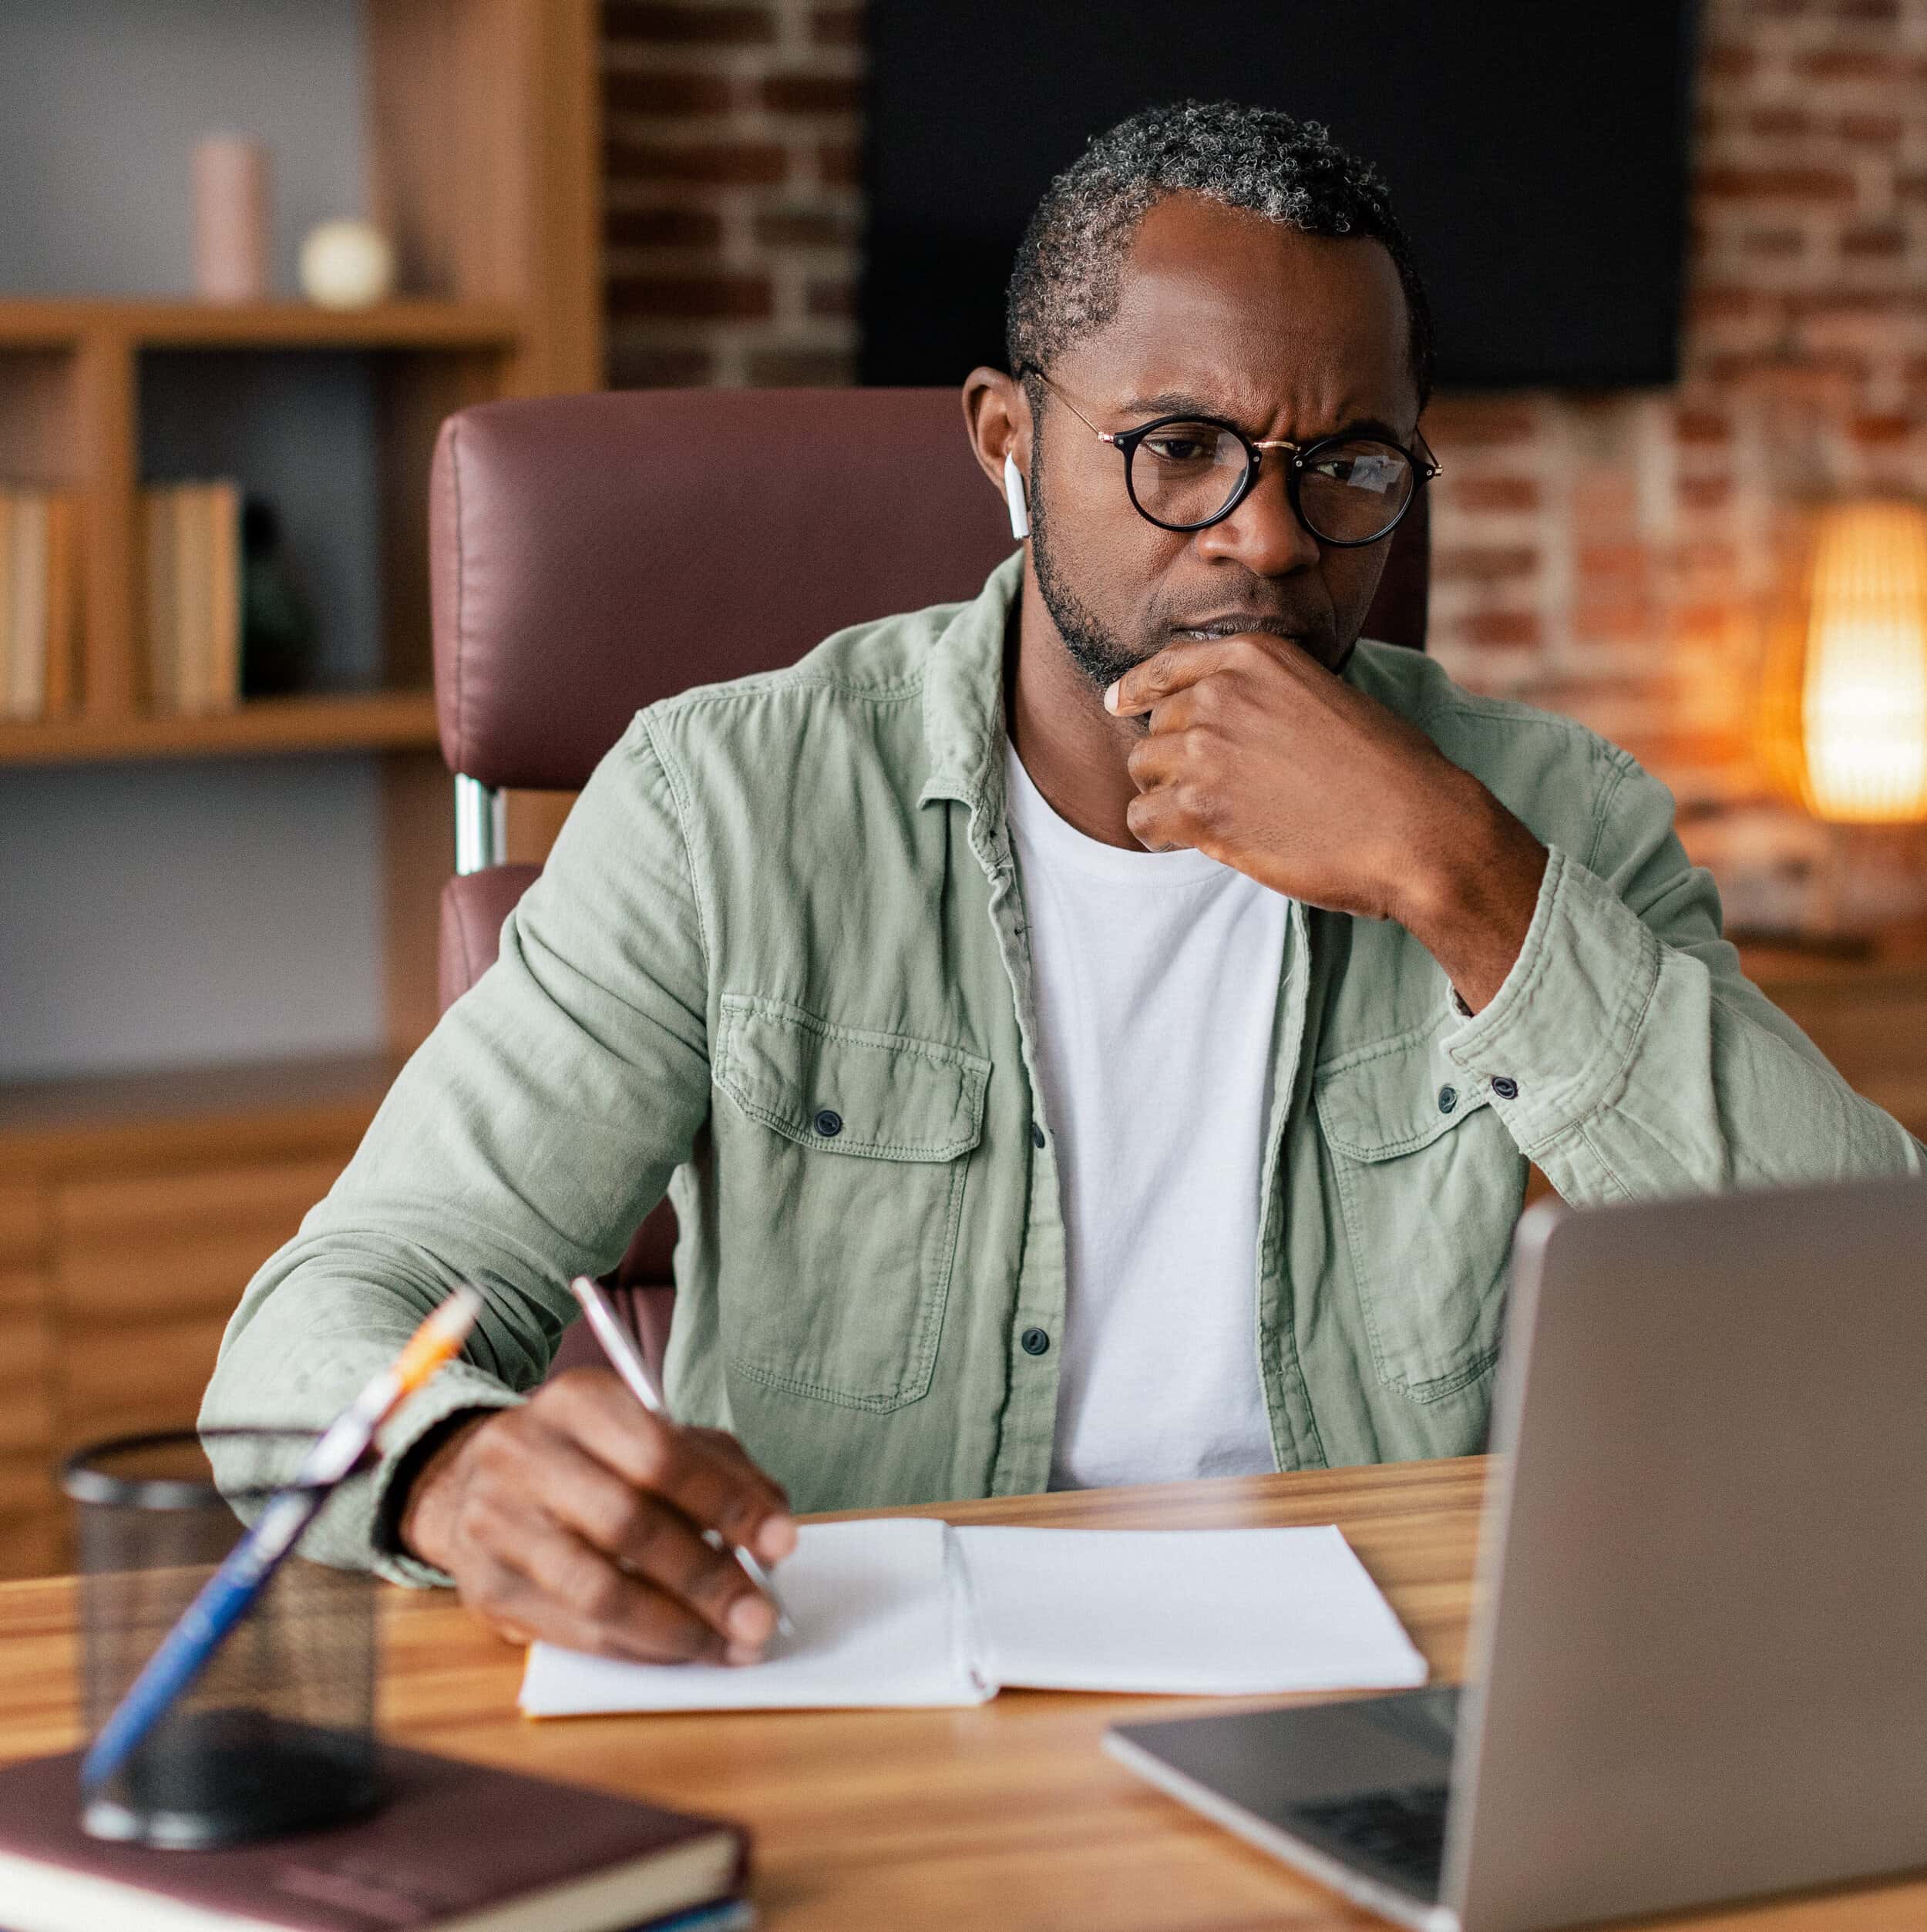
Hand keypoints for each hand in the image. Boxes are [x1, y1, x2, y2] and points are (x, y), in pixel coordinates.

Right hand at [398, 1368, 795, 1663]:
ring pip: (598, 1588)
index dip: (727, 1503)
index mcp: (577, 1401)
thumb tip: (773, 1522)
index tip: (782, 1543)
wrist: (471, 1481)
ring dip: (677, 1627)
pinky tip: (681, 1651)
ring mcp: (496, 1523)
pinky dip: (638, 1648)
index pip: (661, 1455)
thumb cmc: (587, 1458)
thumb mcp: (648, 1434)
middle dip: (707, 1578)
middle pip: (628, 1524)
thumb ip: (717, 1466)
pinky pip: (575, 1631)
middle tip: (761, 1616)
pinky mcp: (485, 1588)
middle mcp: (525, 1454)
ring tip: (729, 1646)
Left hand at [1105, 633, 1546, 1009]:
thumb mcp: (1326, 695)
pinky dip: (1158, 834)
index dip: (1137, 690)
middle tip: (1214, 790)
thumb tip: (1222, 715)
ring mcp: (1205, 750)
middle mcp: (1220, 694)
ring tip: (1208, 817)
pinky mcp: (1200, 810)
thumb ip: (1267, 695)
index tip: (1119, 703)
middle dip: (1174, 759)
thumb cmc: (1389, 770)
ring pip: (1142, 771)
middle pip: (1155, 727)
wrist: (1416, 828)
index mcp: (1252, 656)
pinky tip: (1188, 842)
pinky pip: (1142, 819)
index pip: (1165, 668)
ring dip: (1164, 795)